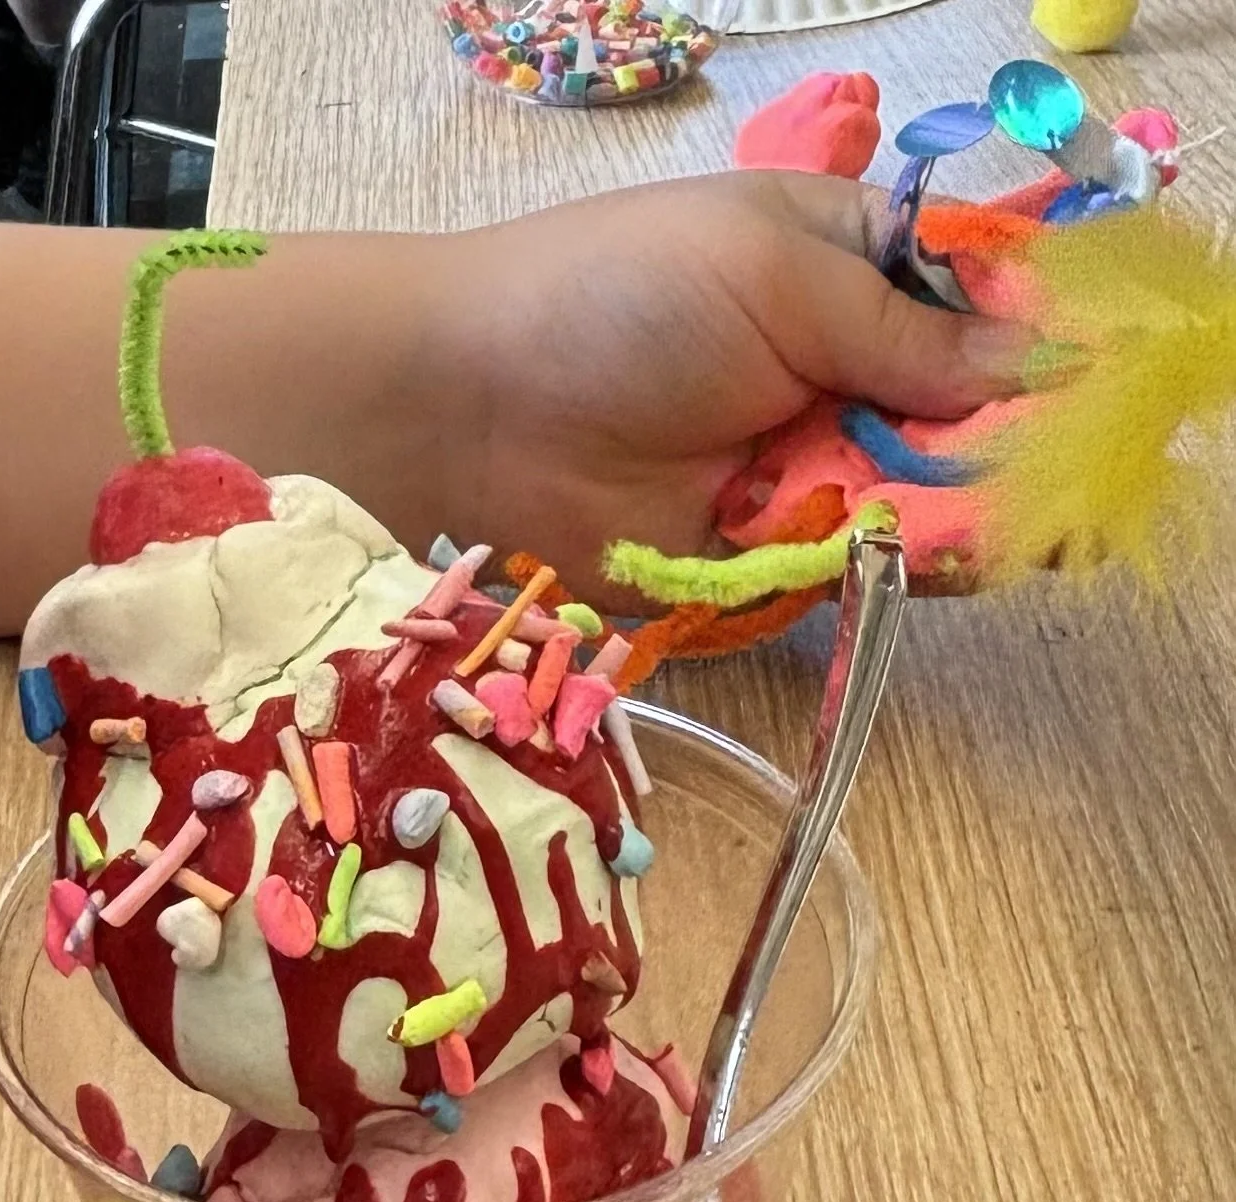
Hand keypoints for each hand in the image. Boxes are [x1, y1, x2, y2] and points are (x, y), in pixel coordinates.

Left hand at [453, 171, 1032, 597]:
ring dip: (956, 517)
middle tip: (1032, 476)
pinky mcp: (757, 556)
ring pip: (922, 508)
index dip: (1034, 350)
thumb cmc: (622, 299)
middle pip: (969, 423)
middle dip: (1005, 450)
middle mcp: (840, 373)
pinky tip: (916, 561)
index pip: (983, 311)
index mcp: (855, 271)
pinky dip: (886, 571)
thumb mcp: (781, 279)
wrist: (481, 405)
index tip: (1078, 387)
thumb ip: (905, 332)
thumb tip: (1031, 365)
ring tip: (976, 523)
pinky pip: (847, 573)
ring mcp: (802, 468)